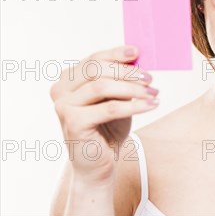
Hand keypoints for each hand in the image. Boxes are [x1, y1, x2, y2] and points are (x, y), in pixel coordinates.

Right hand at [49, 46, 158, 182]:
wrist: (98, 163)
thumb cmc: (108, 127)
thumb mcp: (117, 97)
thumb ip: (121, 79)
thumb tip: (138, 59)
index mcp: (69, 79)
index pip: (94, 59)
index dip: (117, 53)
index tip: (137, 52)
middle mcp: (61, 90)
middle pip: (96, 69)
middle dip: (127, 71)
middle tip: (149, 79)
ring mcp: (63, 106)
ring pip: (102, 87)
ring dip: (133, 88)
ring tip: (153, 93)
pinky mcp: (73, 123)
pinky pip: (109, 108)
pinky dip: (134, 105)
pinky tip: (150, 106)